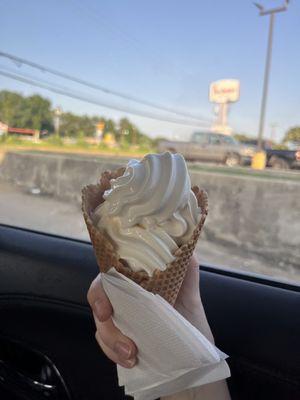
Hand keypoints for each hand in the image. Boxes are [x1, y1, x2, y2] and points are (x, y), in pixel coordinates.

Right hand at [87, 254, 208, 367]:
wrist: (195, 355)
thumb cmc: (190, 319)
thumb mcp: (191, 294)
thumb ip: (187, 270)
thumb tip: (186, 248)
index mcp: (137, 279)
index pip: (109, 276)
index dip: (100, 291)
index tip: (105, 310)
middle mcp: (125, 295)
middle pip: (99, 299)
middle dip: (103, 319)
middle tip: (120, 336)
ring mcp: (121, 317)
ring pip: (100, 323)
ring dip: (111, 340)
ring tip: (132, 354)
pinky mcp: (120, 338)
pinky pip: (105, 343)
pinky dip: (113, 353)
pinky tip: (131, 360)